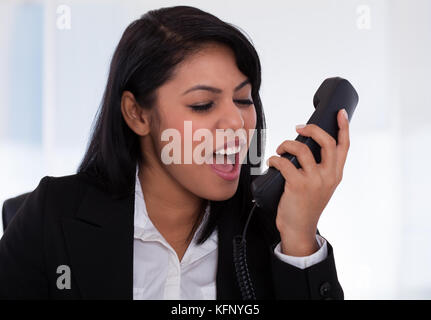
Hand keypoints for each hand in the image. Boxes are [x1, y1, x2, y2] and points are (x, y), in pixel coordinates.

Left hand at [267, 109, 349, 255]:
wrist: (299, 229)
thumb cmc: (306, 205)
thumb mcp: (321, 186)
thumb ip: (320, 168)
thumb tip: (304, 144)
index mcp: (336, 174)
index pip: (344, 146)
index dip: (343, 127)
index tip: (340, 113)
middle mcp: (329, 175)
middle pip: (326, 141)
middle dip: (312, 129)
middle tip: (299, 128)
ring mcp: (314, 180)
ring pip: (301, 149)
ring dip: (287, 144)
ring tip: (281, 149)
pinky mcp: (298, 185)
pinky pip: (284, 162)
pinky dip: (274, 159)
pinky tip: (272, 163)